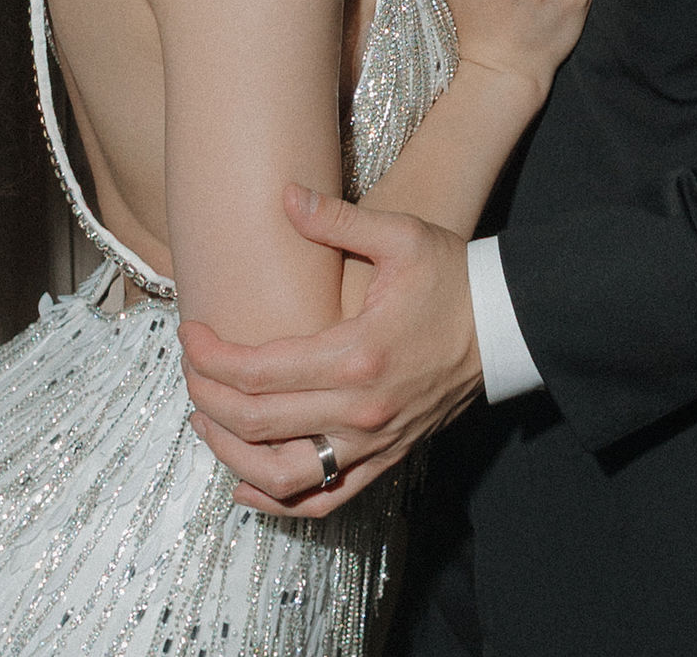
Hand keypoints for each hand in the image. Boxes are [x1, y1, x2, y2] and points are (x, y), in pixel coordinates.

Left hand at [179, 184, 482, 516]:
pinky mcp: (387, 458)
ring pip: (283, 477)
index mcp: (357, 355)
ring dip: (231, 455)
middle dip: (207, 398)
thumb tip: (284, 195)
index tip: (190, 333)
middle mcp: (360, 411)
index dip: (212, 357)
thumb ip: (337, 220)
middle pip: (257, 425)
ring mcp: (373, 443)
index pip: (258, 372)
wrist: (507, 322)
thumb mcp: (401, 235)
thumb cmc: (454, 275)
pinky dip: (279, 501)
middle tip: (188, 369)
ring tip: (205, 420)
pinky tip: (246, 485)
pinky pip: (324, 499)